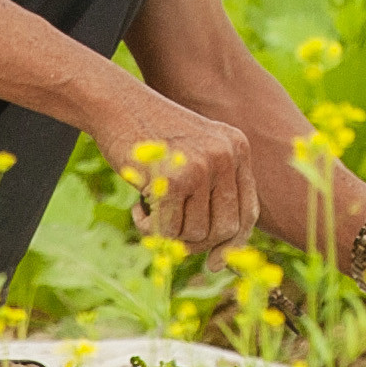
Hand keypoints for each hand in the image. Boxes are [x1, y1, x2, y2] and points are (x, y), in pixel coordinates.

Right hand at [113, 100, 260, 248]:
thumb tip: (221, 253)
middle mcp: (226, 156)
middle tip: (171, 237)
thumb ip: (213, 188)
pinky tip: (137, 207)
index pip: (248, 210)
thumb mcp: (195, 150)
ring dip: (170, 234)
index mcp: (237, 148)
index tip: (216, 262)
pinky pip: (168, 230)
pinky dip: (150, 228)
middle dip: (198, 243)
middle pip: (225, 228)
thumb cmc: (150, 135)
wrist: (117, 104)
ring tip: (151, 210)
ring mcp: (202, 167)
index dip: (234, 242)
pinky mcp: (174, 180)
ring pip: (195, 233)